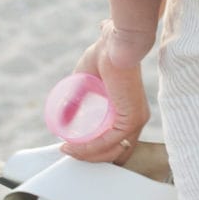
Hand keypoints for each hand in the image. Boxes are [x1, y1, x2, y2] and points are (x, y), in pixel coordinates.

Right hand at [59, 26, 152, 163]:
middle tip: (69, 151)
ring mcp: (136, 120)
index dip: (94, 151)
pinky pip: (108, 142)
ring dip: (86, 155)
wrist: (114, 42)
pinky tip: (74, 146)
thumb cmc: (104, 55)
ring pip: (111, 151)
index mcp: (129, 111)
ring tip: (68, 150)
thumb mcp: (84, 82)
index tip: (73, 148)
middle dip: (89, 158)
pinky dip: (89, 148)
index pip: (115, 144)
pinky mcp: (130, 118)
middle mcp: (136, 119)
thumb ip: (75, 100)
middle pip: (114, 153)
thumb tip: (62, 118)